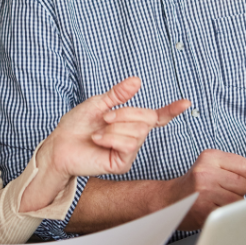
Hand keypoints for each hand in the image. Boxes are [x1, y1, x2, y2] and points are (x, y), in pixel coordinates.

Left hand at [20, 77, 189, 212]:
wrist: (59, 146)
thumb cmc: (75, 127)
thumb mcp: (97, 104)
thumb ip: (118, 94)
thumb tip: (137, 81)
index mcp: (128, 122)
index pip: (155, 117)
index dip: (171, 110)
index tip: (186, 102)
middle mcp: (132, 137)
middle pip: (147, 119)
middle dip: (125, 113)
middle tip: (104, 118)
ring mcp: (128, 151)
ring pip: (138, 132)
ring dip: (115, 127)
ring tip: (98, 131)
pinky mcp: (122, 163)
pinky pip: (128, 144)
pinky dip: (111, 138)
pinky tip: (98, 140)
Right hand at [165, 149, 245, 230]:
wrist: (168, 201)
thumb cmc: (194, 185)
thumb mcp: (215, 167)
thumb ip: (243, 168)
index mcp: (210, 157)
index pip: (245, 167)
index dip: (243, 178)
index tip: (230, 182)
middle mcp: (206, 171)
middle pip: (244, 184)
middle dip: (237, 192)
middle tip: (219, 192)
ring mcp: (204, 191)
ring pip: (239, 199)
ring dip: (232, 204)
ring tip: (216, 201)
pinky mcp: (204, 209)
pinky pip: (230, 213)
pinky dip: (225, 214)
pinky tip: (213, 209)